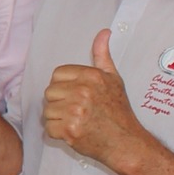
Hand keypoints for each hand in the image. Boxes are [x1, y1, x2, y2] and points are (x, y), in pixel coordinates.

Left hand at [42, 30, 141, 166]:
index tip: (75, 96)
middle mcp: (83, 91)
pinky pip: (49, 128)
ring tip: (76, 121)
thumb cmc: (118, 111)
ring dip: (58, 119)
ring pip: (47, 111)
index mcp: (91, 76)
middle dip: (59, 103)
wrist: (126, 142)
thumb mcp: (113, 78)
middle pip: (49, 93)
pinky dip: (58, 133)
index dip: (63, 86)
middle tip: (77, 111)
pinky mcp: (70, 130)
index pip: (57, 74)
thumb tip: (104, 32)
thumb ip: (102, 55)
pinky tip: (74, 132)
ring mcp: (75, 111)